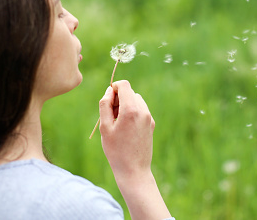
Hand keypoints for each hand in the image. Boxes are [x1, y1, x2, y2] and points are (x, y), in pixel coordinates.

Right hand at [98, 80, 171, 219]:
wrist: (134, 170)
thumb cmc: (116, 150)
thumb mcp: (104, 127)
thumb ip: (105, 105)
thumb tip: (110, 91)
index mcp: (131, 110)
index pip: (124, 85)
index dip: (114, 88)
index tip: (108, 101)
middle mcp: (143, 111)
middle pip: (130, 92)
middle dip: (119, 99)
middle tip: (111, 116)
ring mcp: (149, 118)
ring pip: (136, 101)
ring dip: (126, 106)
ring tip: (118, 123)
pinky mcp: (152, 124)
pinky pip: (141, 111)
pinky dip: (133, 113)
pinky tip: (127, 129)